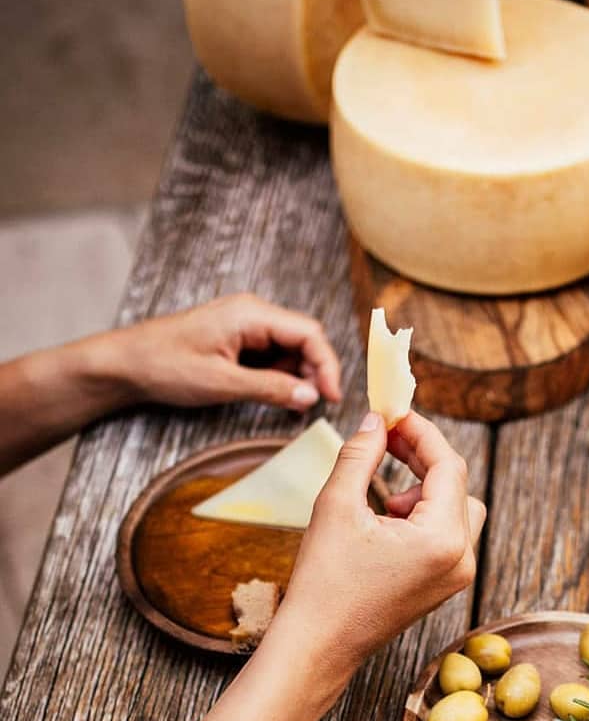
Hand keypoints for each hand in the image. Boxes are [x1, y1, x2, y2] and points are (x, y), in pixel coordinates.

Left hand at [110, 294, 341, 411]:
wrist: (125, 365)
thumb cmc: (164, 365)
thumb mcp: (221, 383)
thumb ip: (270, 389)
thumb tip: (311, 397)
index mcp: (251, 314)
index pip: (309, 334)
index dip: (327, 366)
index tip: (331, 397)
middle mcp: (253, 315)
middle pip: (305, 340)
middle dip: (315, 373)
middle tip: (314, 405)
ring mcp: (246, 328)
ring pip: (291, 351)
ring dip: (298, 378)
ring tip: (294, 406)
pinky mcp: (239, 342)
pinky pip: (273, 358)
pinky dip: (281, 379)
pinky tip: (279, 398)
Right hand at [266, 411, 485, 693]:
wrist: (318, 646)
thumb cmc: (325, 582)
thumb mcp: (337, 505)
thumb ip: (362, 454)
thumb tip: (376, 420)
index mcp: (444, 539)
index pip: (447, 465)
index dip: (421, 432)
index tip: (393, 413)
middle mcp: (462, 558)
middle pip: (457, 484)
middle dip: (422, 457)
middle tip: (386, 437)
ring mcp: (457, 575)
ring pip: (457, 507)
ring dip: (424, 488)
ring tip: (383, 497)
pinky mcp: (445, 584)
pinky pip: (448, 533)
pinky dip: (423, 515)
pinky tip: (385, 522)